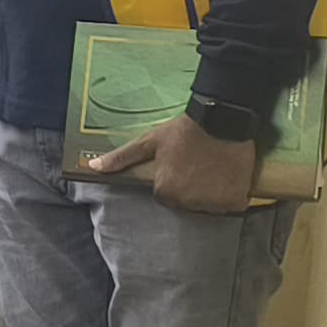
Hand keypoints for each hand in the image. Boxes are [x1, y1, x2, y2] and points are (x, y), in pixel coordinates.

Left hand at [91, 114, 262, 214]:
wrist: (223, 120)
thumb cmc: (184, 131)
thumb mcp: (149, 142)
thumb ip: (121, 158)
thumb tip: (93, 167)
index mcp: (165, 191)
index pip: (167, 196)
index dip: (174, 180)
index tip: (182, 165)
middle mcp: (187, 202)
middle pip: (188, 203)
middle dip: (192, 188)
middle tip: (199, 166)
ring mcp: (212, 203)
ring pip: (209, 206)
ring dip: (212, 193)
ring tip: (214, 169)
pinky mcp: (234, 201)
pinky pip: (231, 206)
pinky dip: (231, 195)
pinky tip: (229, 176)